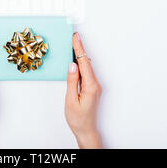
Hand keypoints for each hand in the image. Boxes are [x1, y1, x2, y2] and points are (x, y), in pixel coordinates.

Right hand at [65, 32, 102, 148]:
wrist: (86, 131)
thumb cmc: (78, 119)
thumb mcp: (71, 100)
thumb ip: (72, 81)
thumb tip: (73, 65)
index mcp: (91, 86)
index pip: (84, 63)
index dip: (79, 49)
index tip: (76, 38)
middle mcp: (95, 84)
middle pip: (87, 62)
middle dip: (80, 49)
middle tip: (75, 37)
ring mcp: (95, 86)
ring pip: (87, 67)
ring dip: (80, 56)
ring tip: (74, 44)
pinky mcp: (92, 88)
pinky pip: (87, 72)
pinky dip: (82, 64)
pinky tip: (77, 60)